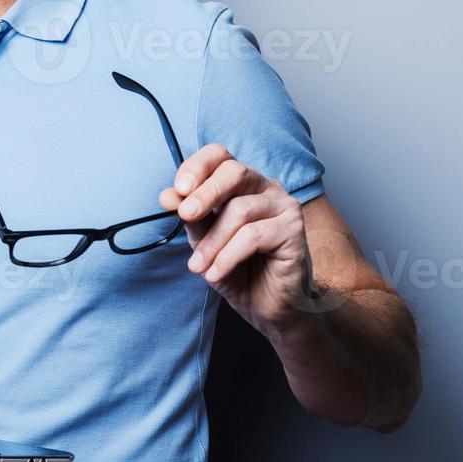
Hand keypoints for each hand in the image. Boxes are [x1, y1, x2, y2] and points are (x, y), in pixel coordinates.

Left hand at [160, 144, 314, 333]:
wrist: (266, 306)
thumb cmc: (237, 268)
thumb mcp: (204, 241)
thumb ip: (190, 217)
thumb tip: (168, 196)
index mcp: (243, 183)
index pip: (220, 155)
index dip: (197, 166)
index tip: (178, 189)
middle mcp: (267, 187)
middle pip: (235, 172)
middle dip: (205, 194)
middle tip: (184, 216)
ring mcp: (285, 206)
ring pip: (241, 210)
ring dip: (212, 241)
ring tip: (198, 266)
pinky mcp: (294, 230)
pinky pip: (254, 236)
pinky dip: (227, 256)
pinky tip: (215, 273)